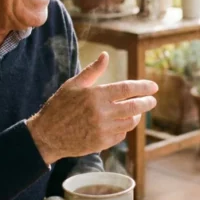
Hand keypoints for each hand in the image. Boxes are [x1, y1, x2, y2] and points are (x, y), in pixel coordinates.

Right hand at [27, 52, 157, 164]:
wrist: (46, 136)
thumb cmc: (59, 107)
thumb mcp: (73, 85)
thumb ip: (92, 71)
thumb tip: (105, 55)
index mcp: (96, 95)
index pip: (127, 89)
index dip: (144, 87)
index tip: (154, 87)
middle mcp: (102, 113)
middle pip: (134, 106)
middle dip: (147, 102)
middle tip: (152, 100)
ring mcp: (102, 129)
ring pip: (130, 122)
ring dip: (136, 116)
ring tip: (136, 111)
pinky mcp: (101, 143)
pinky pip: (121, 135)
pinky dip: (124, 128)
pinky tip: (122, 123)